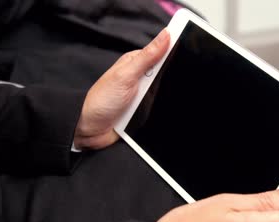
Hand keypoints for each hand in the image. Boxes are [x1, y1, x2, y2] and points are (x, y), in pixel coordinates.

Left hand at [74, 29, 169, 149]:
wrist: (90, 129)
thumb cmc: (102, 100)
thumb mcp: (126, 75)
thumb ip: (147, 56)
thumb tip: (166, 35)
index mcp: (137, 62)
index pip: (163, 52)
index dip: (176, 52)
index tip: (188, 56)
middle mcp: (142, 77)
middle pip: (168, 74)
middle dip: (173, 79)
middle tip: (169, 85)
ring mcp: (144, 94)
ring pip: (167, 92)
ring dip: (167, 98)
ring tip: (163, 101)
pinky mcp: (146, 110)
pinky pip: (161, 108)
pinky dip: (163, 111)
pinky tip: (165, 113)